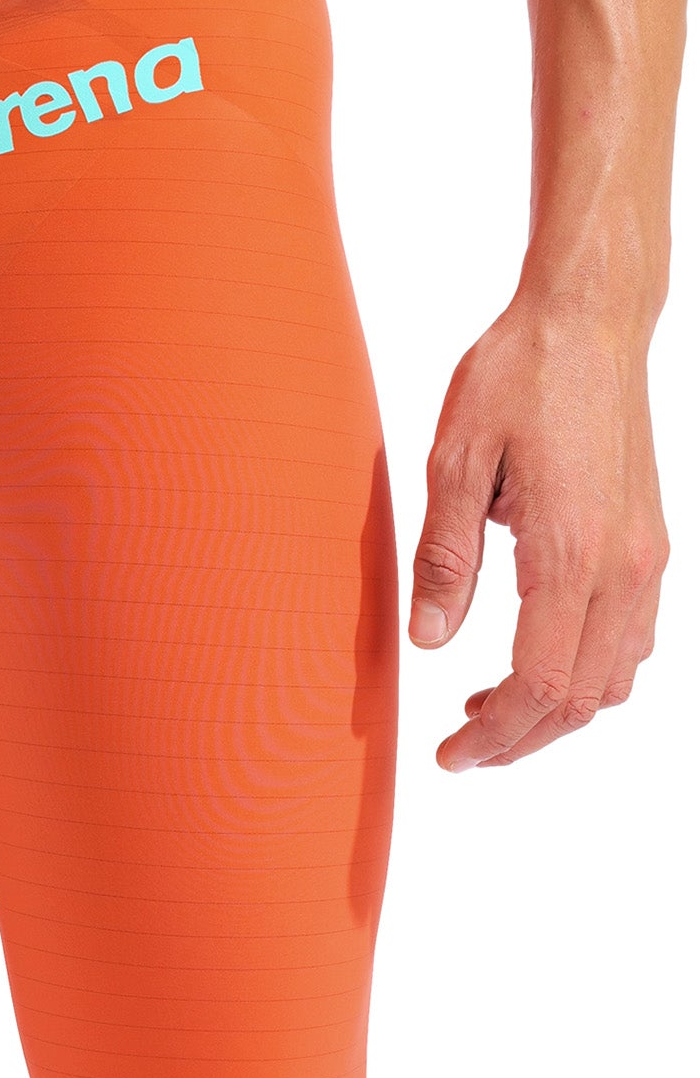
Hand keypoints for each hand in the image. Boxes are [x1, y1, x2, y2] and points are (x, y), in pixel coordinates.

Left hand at [408, 296, 667, 769]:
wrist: (587, 321)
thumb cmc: (516, 378)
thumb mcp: (454, 461)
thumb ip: (444, 560)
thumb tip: (427, 641)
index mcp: (569, 553)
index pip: (540, 685)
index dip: (495, 736)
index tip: (450, 756)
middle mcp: (623, 566)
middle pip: (584, 699)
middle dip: (521, 738)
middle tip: (460, 750)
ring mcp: (646, 557)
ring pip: (616, 677)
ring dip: (556, 711)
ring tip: (485, 710)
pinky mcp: (650, 542)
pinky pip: (632, 638)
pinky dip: (588, 672)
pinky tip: (536, 659)